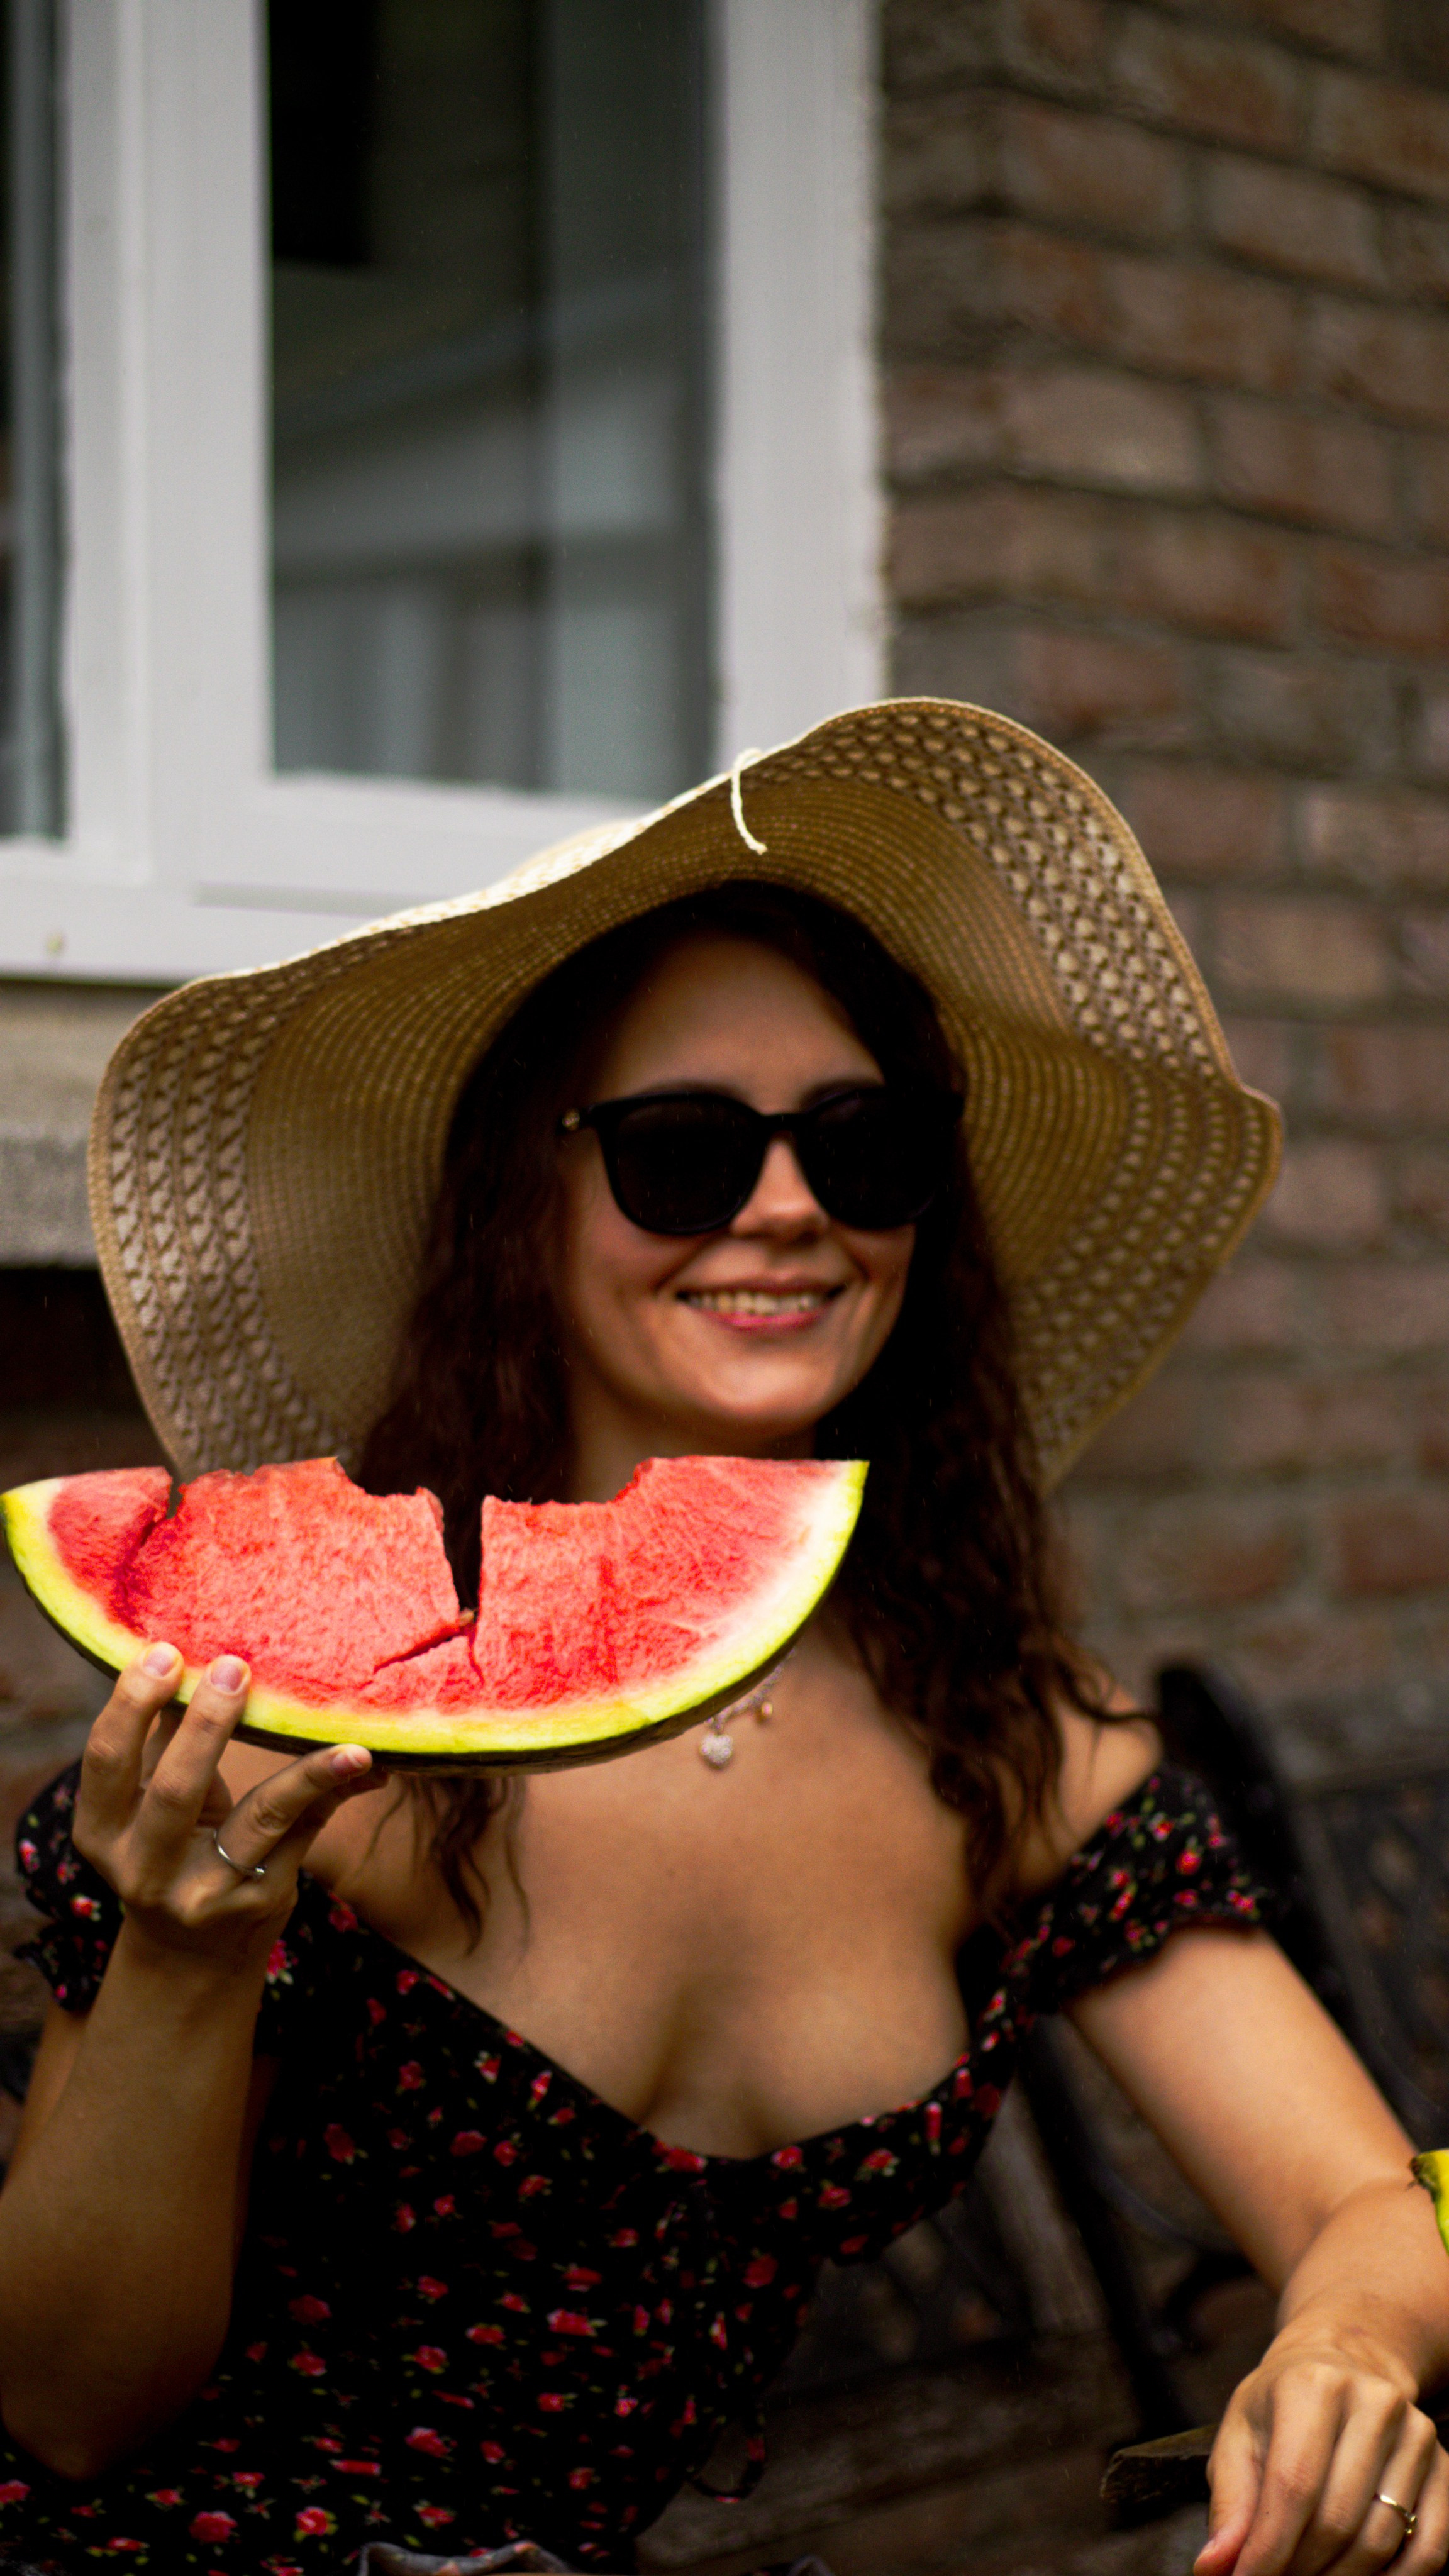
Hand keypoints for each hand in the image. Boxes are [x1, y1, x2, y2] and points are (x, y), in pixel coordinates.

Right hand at [73, 1644, 377, 1971]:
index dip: (131, 1703)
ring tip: (347, 1741)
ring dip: (307, 1772)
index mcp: (101, 1831)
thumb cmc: (170, 1848)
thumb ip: (163, 1738)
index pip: (106, 1759)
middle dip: (207, 1725)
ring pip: (260, 1818)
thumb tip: (193, 1653)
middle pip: (176, 1789)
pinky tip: (368, 1764)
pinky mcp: (260, 1899)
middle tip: (235, 1665)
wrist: (191, 1955)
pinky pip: (305, 1831)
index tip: (165, 1650)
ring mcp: (206, 1891)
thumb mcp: (150, 1803)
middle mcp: (145, 1868)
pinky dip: (335, 1791)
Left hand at [1199, 2325, 1448, 2575]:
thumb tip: (1214, 2567)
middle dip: (1300, 2569)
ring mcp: (1416, 2434)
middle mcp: (1372, 2403)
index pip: (1293, 2486)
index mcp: (1312, 2386)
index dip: (1268, 2549)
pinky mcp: (1443, 2464)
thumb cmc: (1281, 2405)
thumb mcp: (1241, 2434)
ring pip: (1381, 2539)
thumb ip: (1229, 2503)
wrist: (1342, 2362)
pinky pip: (1430, 2546)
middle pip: (1337, 2520)